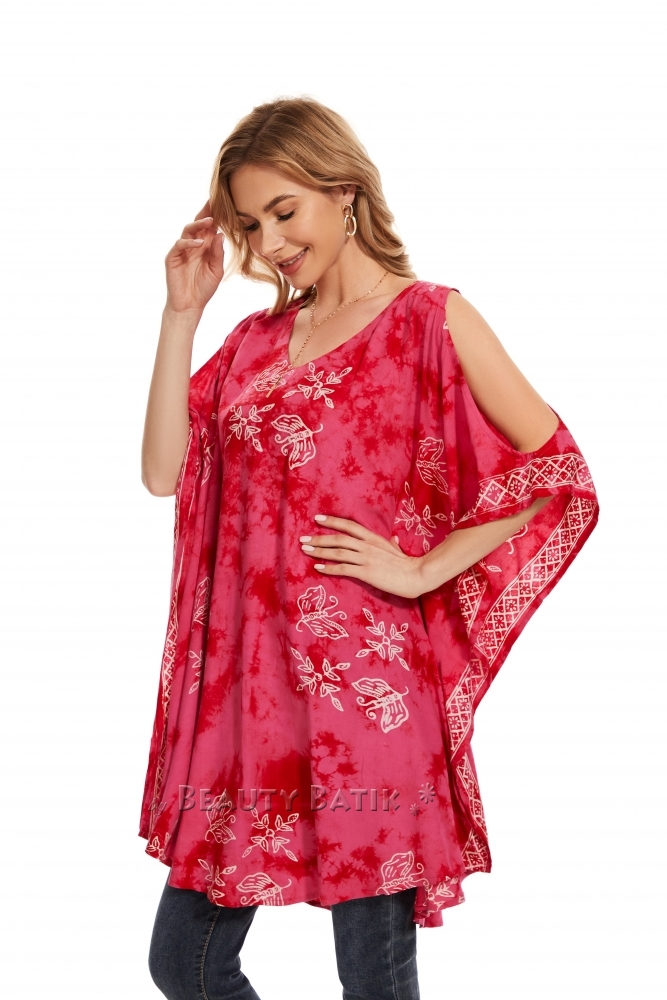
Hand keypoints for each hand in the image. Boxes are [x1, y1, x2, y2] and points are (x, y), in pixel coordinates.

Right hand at [164, 201, 223, 313]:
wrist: (190, 305)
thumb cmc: (203, 288)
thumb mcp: (216, 270)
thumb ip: (218, 253)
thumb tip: (220, 234)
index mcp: (205, 246)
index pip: (210, 227)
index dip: (216, 216)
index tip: (224, 204)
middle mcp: (193, 245)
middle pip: (198, 224)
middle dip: (206, 213)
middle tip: (214, 202)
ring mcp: (182, 250)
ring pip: (188, 230)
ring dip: (198, 224)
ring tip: (209, 221)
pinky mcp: (173, 258)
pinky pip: (180, 245)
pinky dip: (189, 243)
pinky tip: (198, 243)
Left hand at [299, 515, 424, 598]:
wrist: (416, 575)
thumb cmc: (408, 564)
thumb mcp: (399, 551)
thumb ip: (393, 545)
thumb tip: (394, 540)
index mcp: (374, 538)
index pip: (349, 526)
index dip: (332, 521)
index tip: (318, 518)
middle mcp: (367, 545)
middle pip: (339, 538)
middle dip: (319, 538)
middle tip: (303, 539)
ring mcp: (366, 558)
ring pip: (338, 552)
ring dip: (320, 551)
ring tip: (306, 550)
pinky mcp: (366, 572)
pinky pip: (343, 569)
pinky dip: (329, 568)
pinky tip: (318, 567)